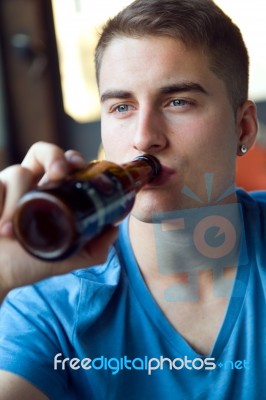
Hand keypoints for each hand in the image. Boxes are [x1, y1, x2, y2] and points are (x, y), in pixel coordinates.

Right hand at [0, 142, 117, 301]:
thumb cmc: (26, 264)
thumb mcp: (65, 257)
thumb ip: (93, 249)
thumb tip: (114, 230)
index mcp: (48, 193)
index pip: (62, 164)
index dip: (71, 159)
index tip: (79, 168)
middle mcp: (29, 184)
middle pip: (42, 151)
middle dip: (53, 157)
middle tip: (58, 175)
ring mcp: (5, 186)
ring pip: (18, 172)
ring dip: (17, 203)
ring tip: (10, 231)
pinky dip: (0, 205)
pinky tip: (0, 228)